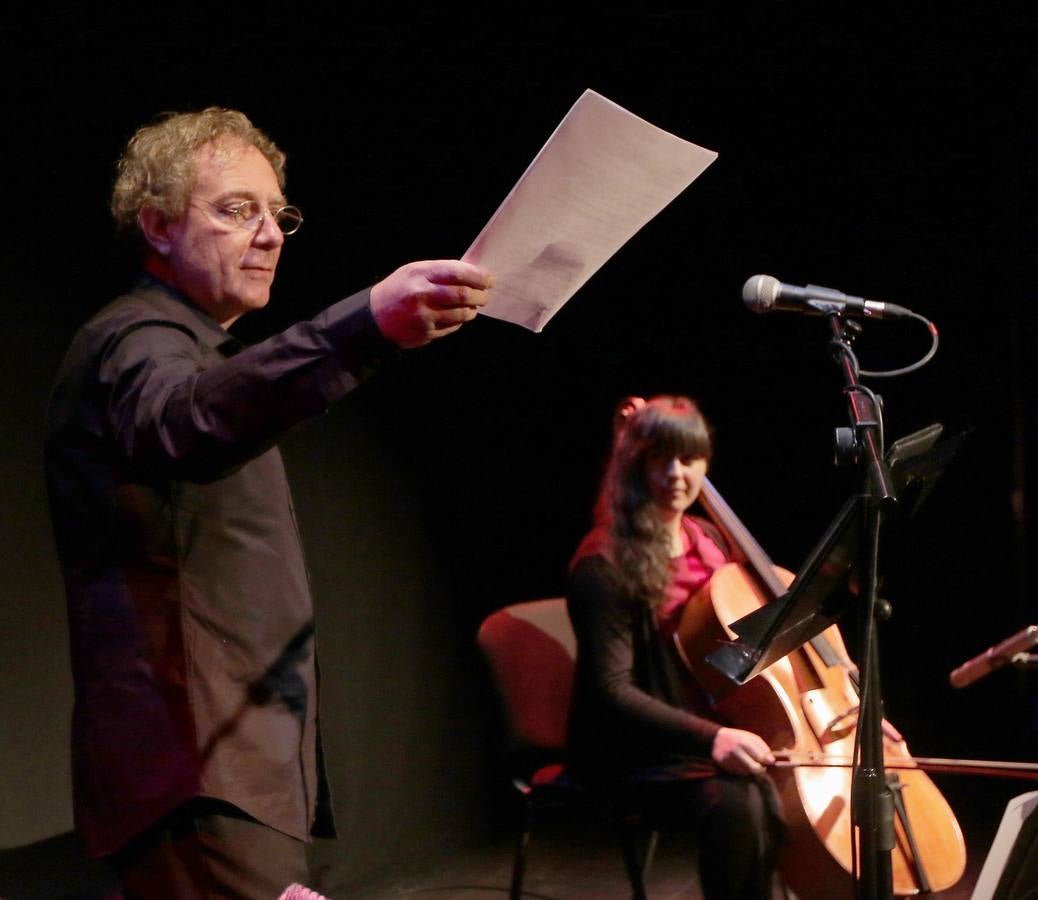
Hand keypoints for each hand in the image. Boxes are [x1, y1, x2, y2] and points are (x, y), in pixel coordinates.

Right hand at [369, 259, 491, 347]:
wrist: (374, 317)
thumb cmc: (399, 289)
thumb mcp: (414, 271)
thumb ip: (440, 271)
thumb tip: (472, 273)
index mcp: (420, 274)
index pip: (457, 272)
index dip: (478, 276)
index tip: (488, 279)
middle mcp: (422, 295)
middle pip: (462, 295)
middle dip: (480, 295)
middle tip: (484, 295)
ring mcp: (424, 316)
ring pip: (460, 314)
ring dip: (472, 310)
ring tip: (473, 307)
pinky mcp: (425, 333)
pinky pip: (452, 328)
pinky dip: (459, 322)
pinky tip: (458, 317)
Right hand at [711, 727, 774, 775]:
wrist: (715, 738)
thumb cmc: (737, 737)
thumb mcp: (750, 737)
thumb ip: (762, 747)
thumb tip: (771, 760)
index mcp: (743, 742)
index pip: (760, 757)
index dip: (767, 761)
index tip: (769, 761)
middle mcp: (735, 751)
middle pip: (754, 768)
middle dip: (760, 769)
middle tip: (761, 766)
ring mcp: (728, 759)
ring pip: (747, 772)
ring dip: (750, 769)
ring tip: (747, 761)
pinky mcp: (723, 766)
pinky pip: (738, 773)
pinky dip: (741, 770)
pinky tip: (738, 763)